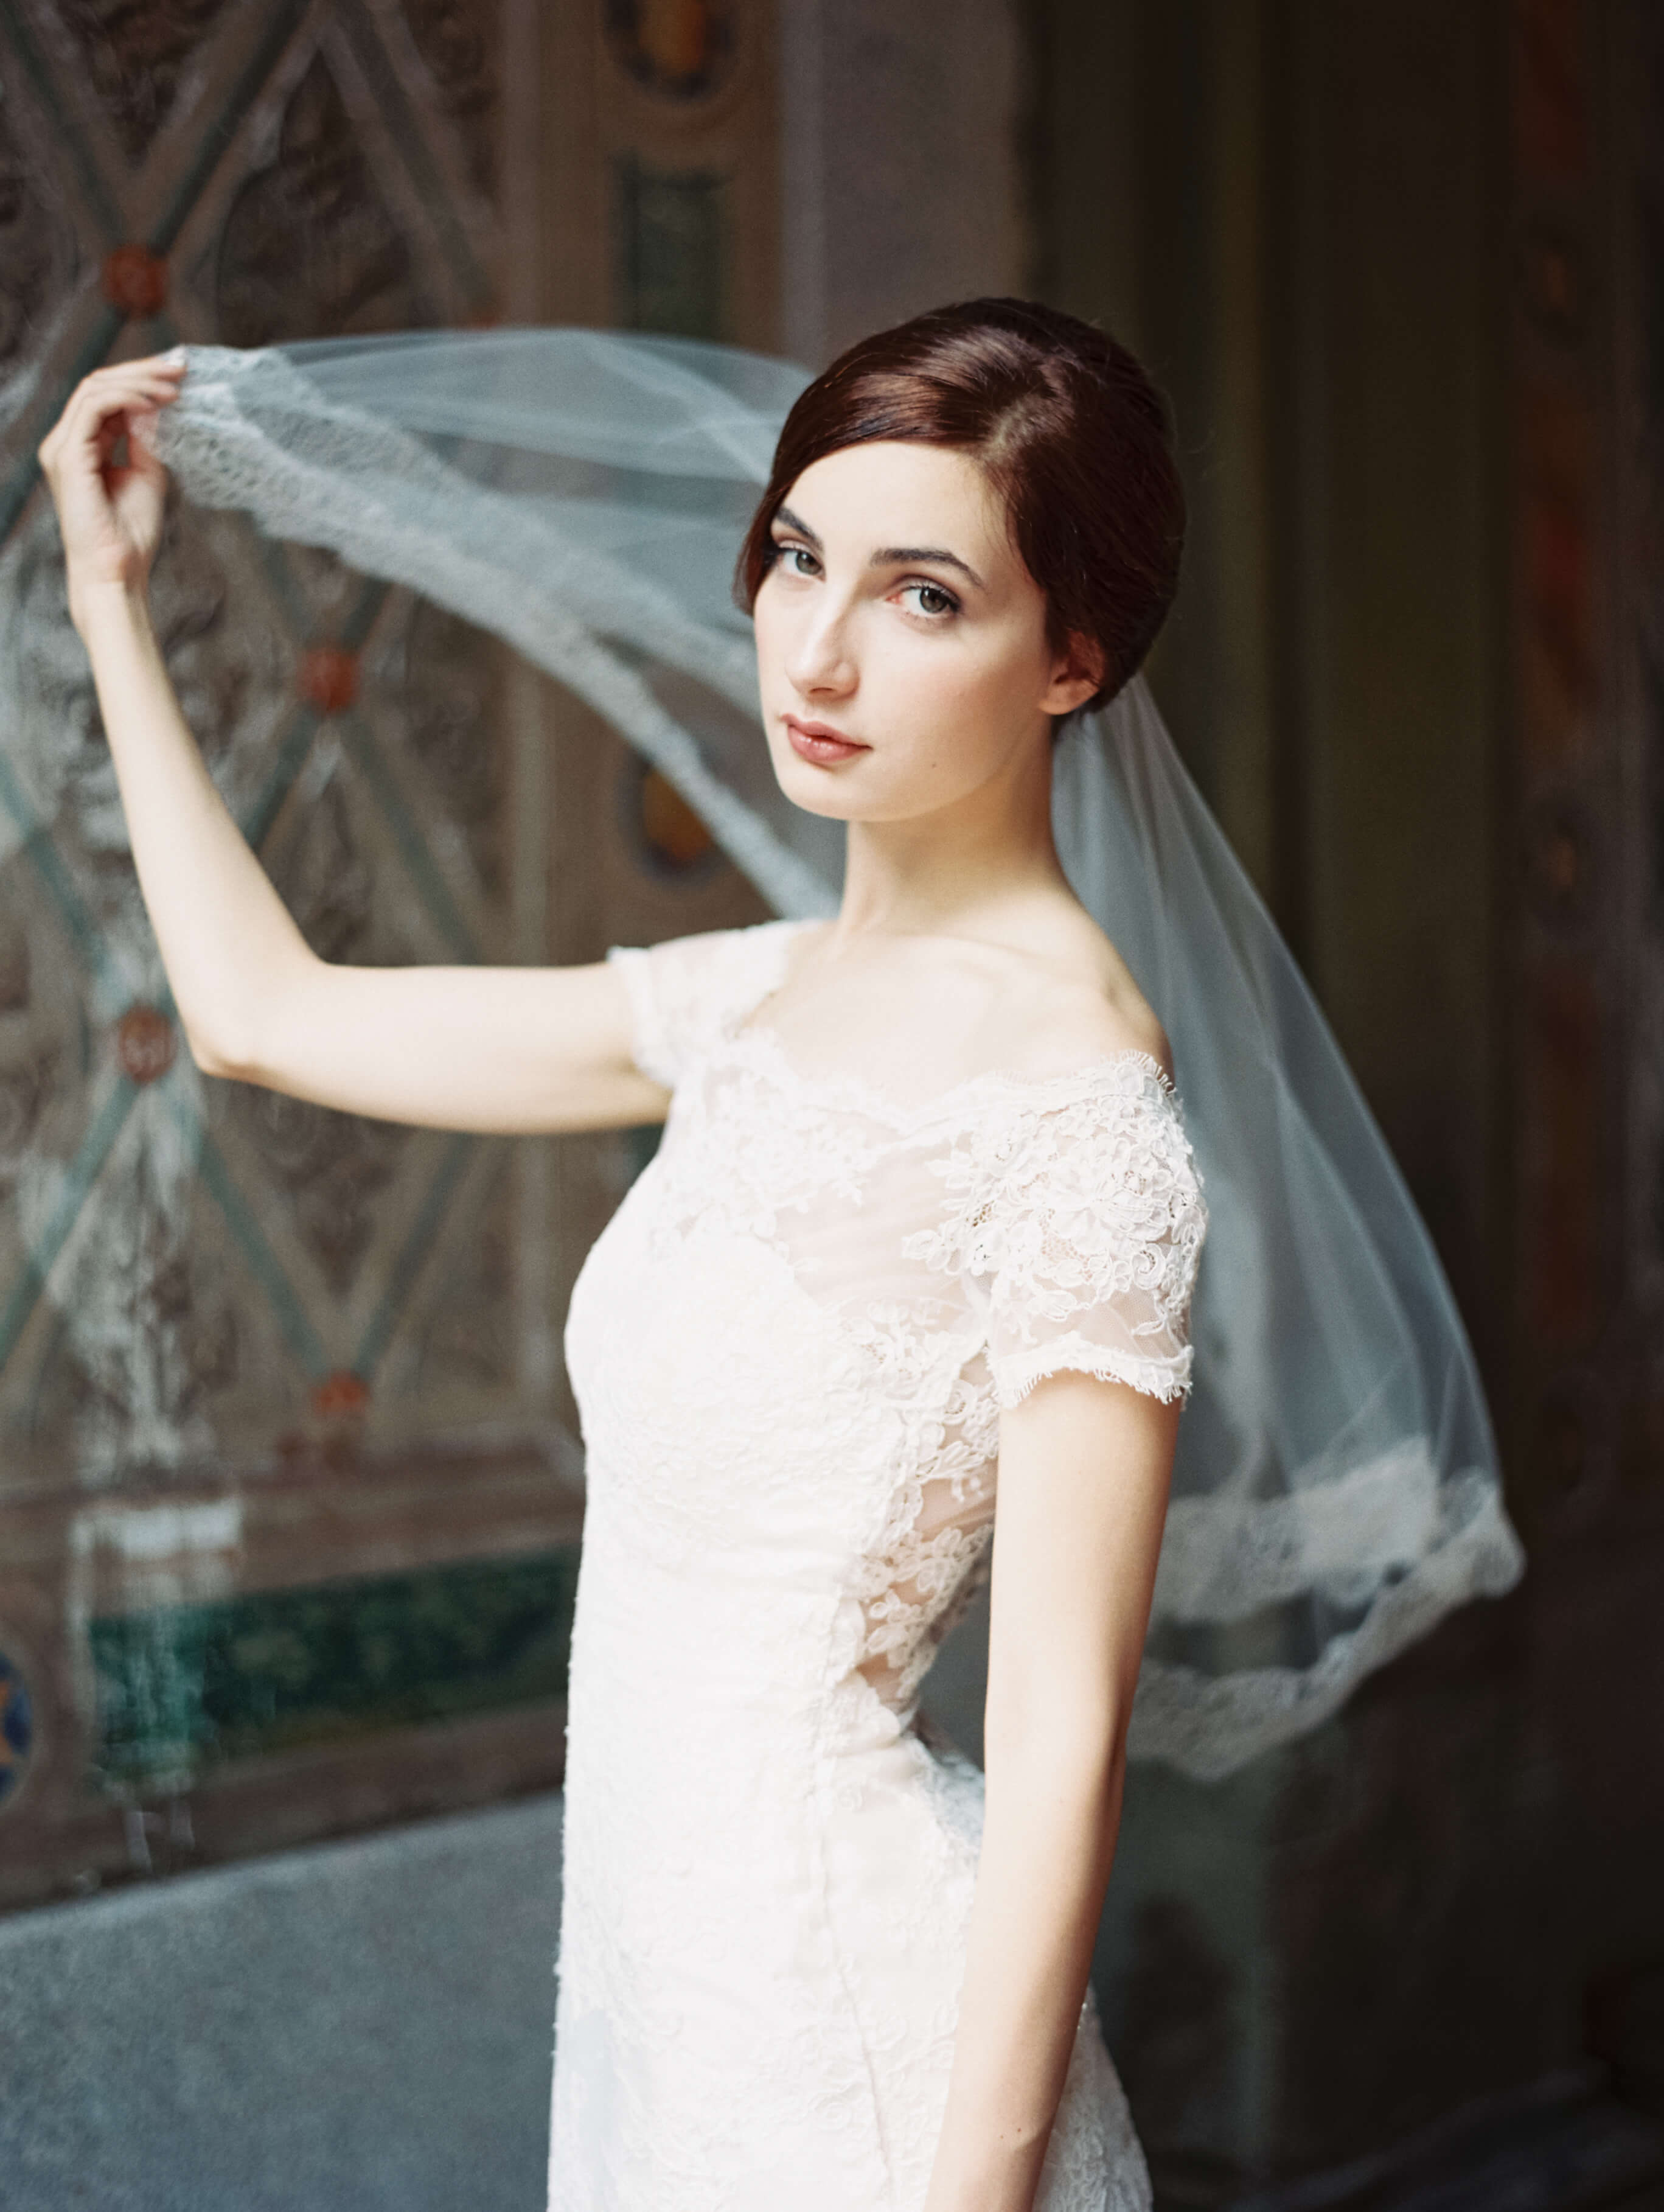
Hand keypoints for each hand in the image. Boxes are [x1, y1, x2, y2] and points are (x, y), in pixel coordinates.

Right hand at [36, 352, 186, 627]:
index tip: (180, 375)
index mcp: (83, 446)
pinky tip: (155, 402)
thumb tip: (157, 404)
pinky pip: (94, 408)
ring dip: (138, 382)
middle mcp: (67, 442)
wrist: (118, 570)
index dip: (142, 379)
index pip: (107, 395)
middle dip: (142, 371)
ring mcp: (63, 447)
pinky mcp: (68, 456)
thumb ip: (147, 438)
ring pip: (95, 388)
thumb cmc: (131, 534)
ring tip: (174, 387)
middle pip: (99, 384)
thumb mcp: (148, 475)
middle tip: (180, 368)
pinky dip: (127, 398)